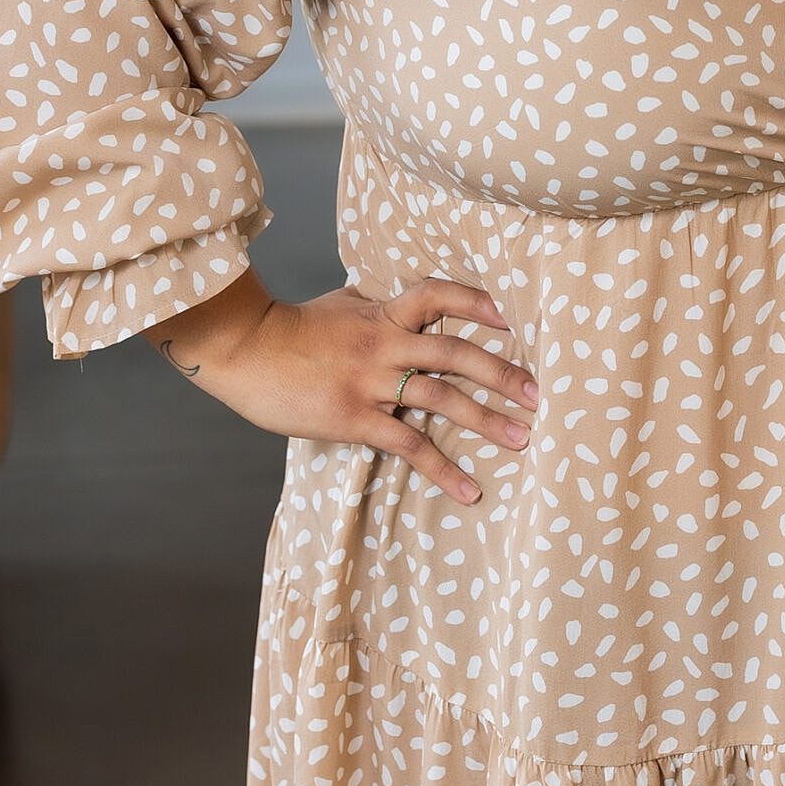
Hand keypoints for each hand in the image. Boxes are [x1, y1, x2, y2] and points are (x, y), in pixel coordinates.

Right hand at [149, 269, 539, 506]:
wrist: (245, 348)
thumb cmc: (290, 328)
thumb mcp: (339, 305)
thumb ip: (372, 305)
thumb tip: (390, 299)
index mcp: (384, 314)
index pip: (440, 296)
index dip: (479, 303)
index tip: (513, 317)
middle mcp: (387, 344)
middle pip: (458, 353)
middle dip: (504, 373)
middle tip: (539, 395)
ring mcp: (372, 381)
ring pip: (443, 397)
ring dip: (487, 419)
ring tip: (522, 439)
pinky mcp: (356, 418)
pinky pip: (409, 445)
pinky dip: (443, 468)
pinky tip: (469, 489)